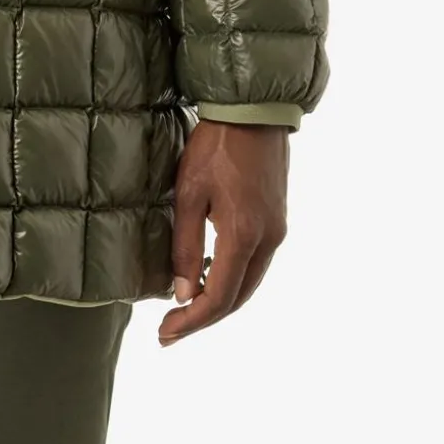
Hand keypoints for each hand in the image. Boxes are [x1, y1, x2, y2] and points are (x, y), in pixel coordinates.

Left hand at [159, 119, 289, 343]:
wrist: (253, 110)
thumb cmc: (216, 145)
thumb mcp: (189, 193)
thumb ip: (187, 246)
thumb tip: (183, 294)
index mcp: (244, 236)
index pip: (219, 298)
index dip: (192, 322)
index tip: (165, 334)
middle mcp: (268, 241)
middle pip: (239, 298)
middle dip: (205, 317)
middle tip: (171, 329)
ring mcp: (277, 231)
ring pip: (249, 283)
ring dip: (220, 300)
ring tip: (186, 308)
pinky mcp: (277, 219)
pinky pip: (256, 263)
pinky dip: (233, 278)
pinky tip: (210, 274)